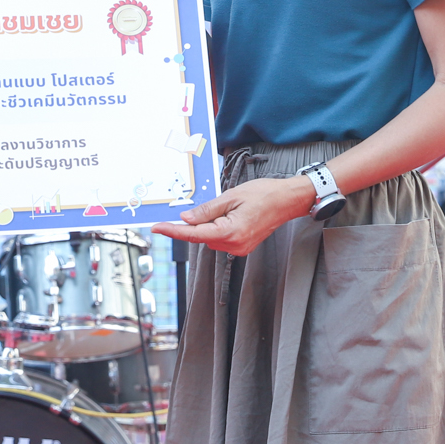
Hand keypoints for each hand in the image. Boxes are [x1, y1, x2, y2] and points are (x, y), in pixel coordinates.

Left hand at [149, 175, 316, 256]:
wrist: (287, 201)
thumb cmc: (263, 194)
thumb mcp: (231, 197)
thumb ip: (206, 210)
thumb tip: (185, 218)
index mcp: (230, 232)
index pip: (193, 234)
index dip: (173, 231)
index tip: (157, 228)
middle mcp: (234, 246)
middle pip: (201, 237)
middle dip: (194, 223)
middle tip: (199, 206)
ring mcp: (239, 249)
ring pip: (210, 238)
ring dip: (208, 225)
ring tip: (228, 206)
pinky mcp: (242, 247)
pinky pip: (221, 239)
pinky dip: (217, 228)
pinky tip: (229, 215)